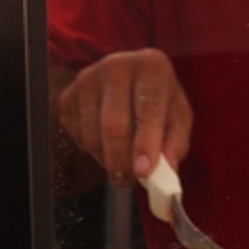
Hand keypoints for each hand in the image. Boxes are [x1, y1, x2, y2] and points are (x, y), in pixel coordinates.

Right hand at [57, 49, 192, 187]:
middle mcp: (116, 67)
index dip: (145, 144)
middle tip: (130, 181)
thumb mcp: (179, 115)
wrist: (132, 78)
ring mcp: (88, 79)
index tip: (144, 171)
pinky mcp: (69, 95)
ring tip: (123, 166)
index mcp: (151, 67)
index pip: (147, 110)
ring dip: (108, 161)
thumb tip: (167, 170)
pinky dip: (93, 152)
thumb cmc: (160, 99)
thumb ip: (176, 142)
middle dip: (122, 162)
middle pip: (114, 125)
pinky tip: (108, 147)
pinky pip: (78, 136)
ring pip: (93, 135)